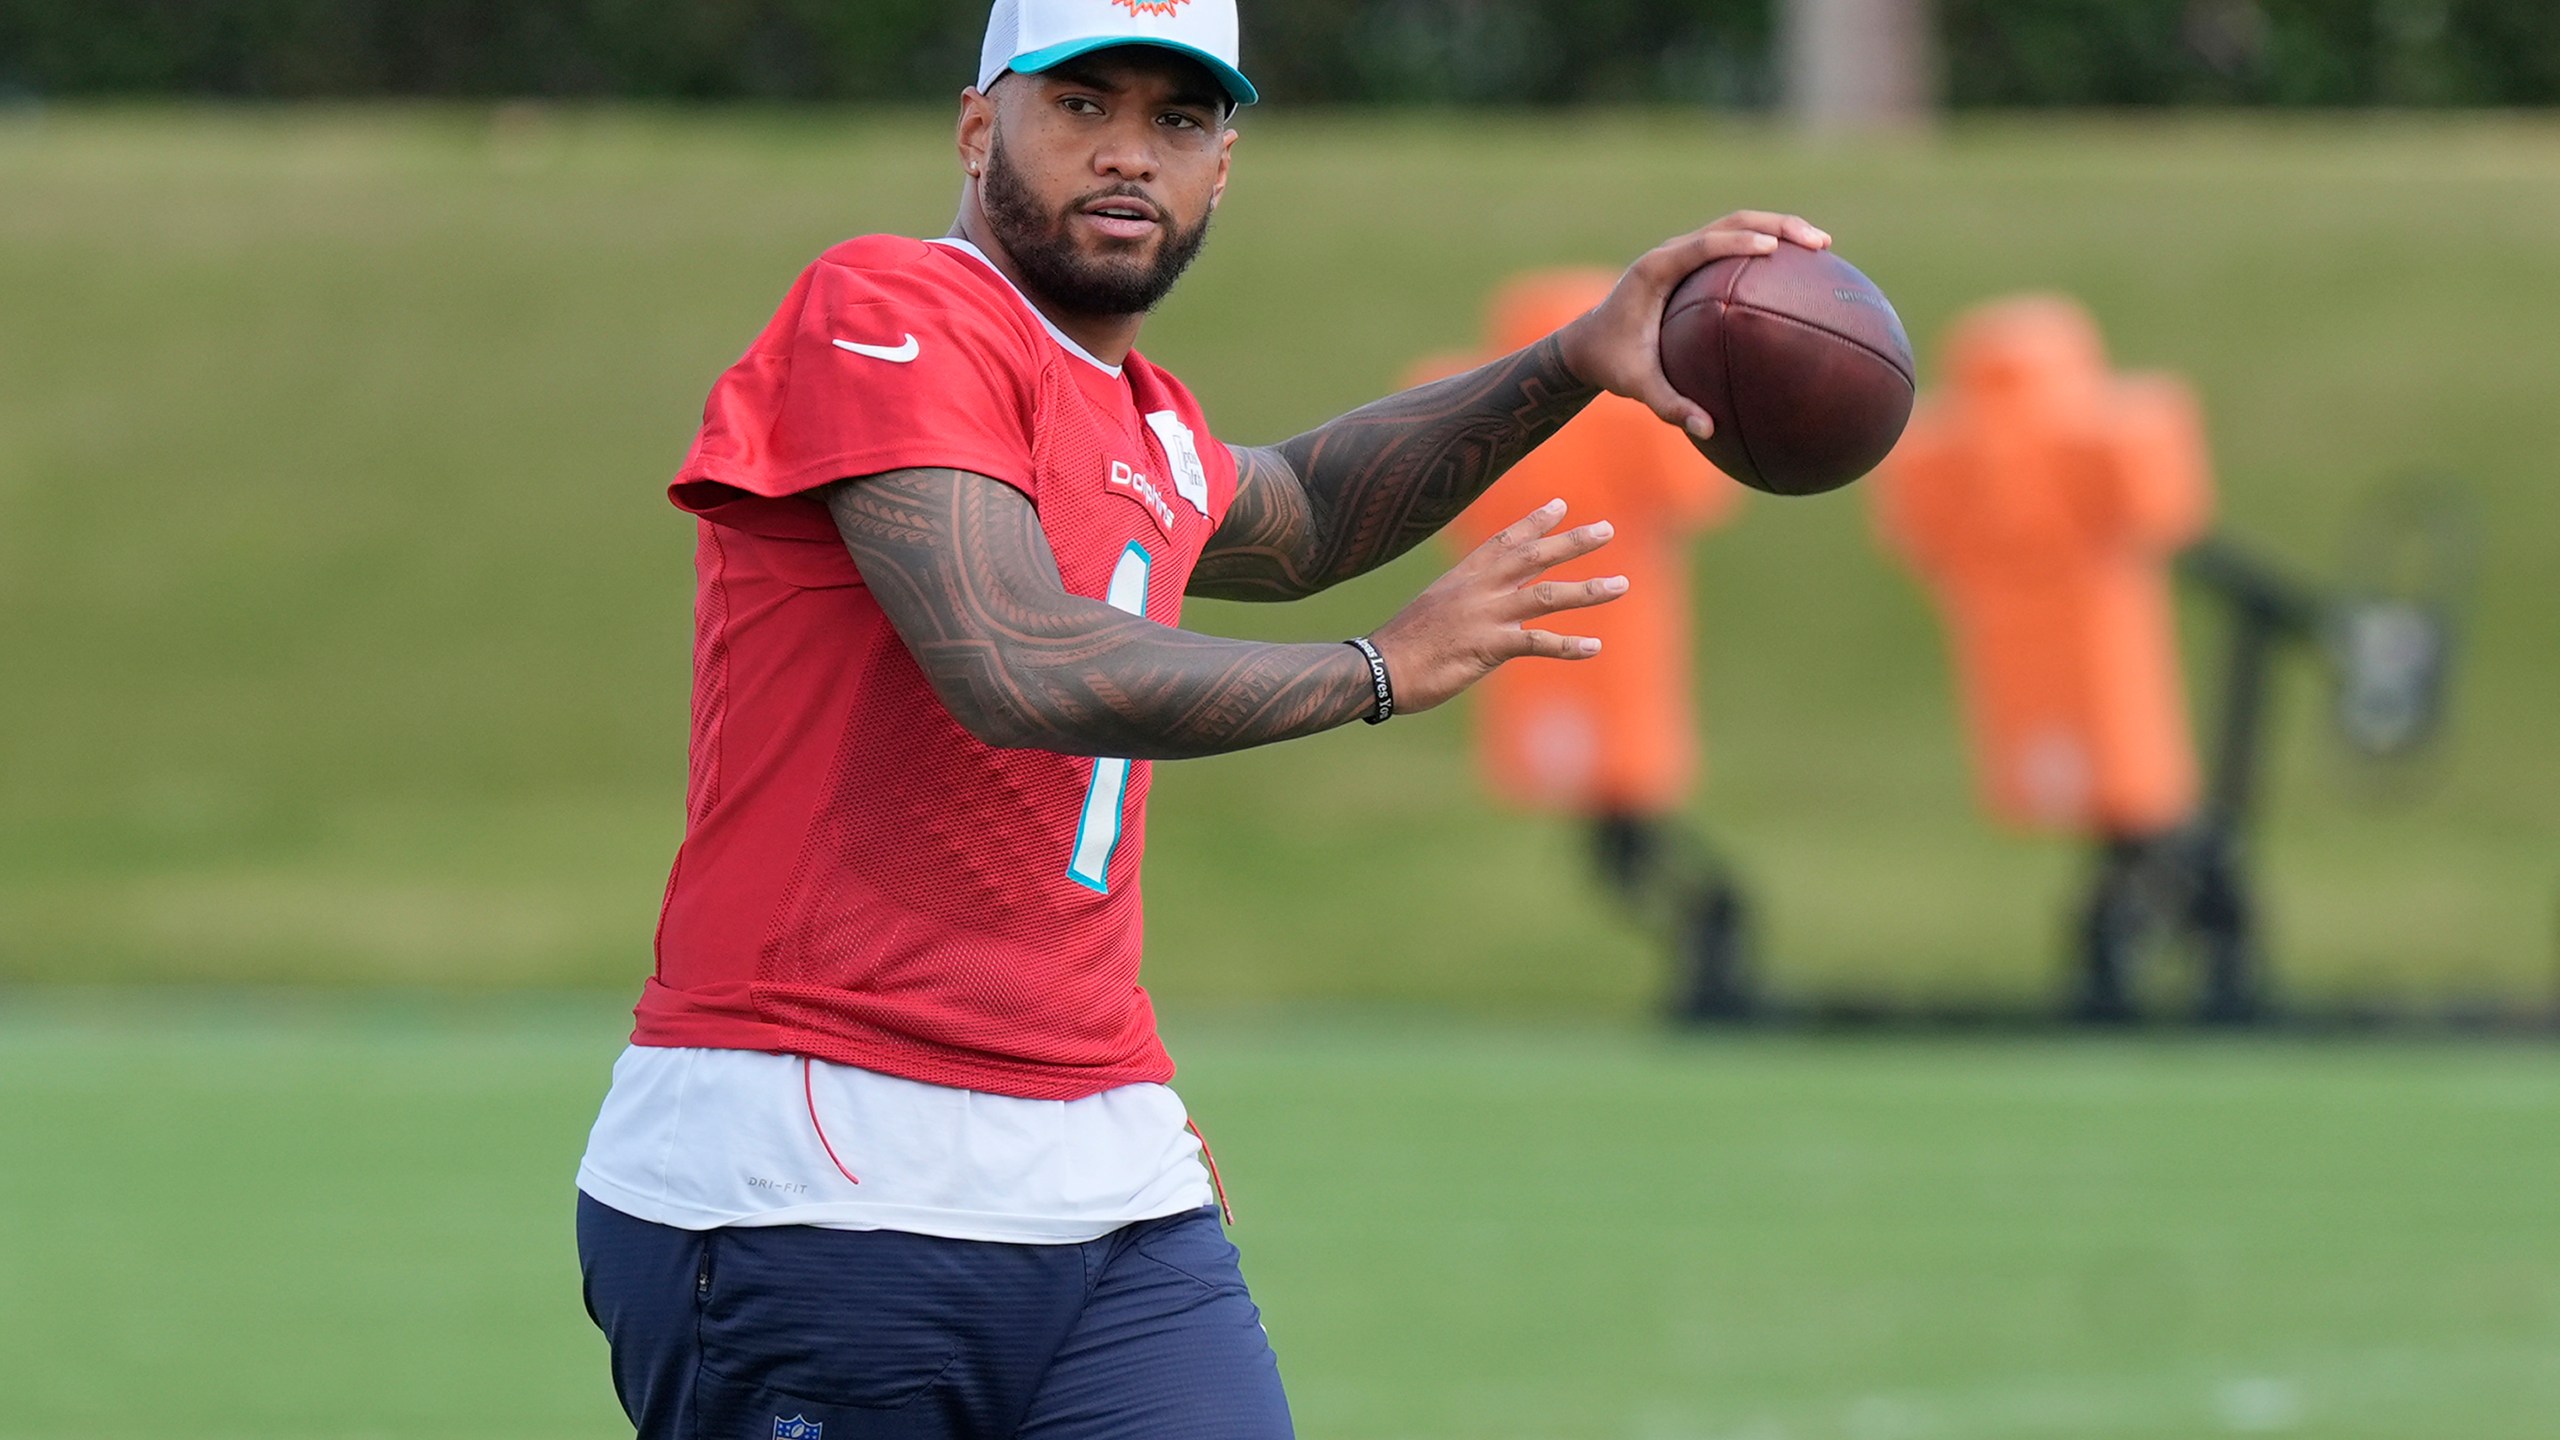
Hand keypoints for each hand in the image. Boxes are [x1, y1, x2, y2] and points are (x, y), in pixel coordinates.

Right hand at [1366, 500, 1624, 714]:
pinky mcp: (1488, 647)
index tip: (1560, 505)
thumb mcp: (1434, 609)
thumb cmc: (1404, 644)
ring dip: (1587, 590)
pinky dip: (1568, 646)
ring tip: (1621, 585)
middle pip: (1534, 556)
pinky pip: (1537, 642)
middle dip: (1572, 541)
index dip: (1534, 522)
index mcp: (1465, 577)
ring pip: (1547, 595)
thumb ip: (1464, 602)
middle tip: (1607, 529)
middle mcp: (1479, 589)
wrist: (1380, 668)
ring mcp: (1485, 616)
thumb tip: (1480, 606)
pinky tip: (1594, 646)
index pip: (1505, 540)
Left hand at [1555, 211, 1831, 441]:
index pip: (1702, 246)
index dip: (1738, 242)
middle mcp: (1670, 253)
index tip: (1773, 248)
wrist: (1587, 344)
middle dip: (1778, 226)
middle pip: (1731, 223)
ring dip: (1779, 229)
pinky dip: (1767, 247)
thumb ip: (1669, 405)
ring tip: (1822, 246)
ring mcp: (1683, 253)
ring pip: (1737, 226)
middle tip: (1819, 243)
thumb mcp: (1636, 386)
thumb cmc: (1611, 363)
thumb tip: (1708, 428)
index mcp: (1655, 270)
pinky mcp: (1692, 262)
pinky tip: (1799, 271)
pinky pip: (1734, 246)